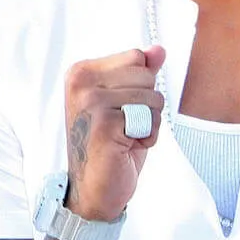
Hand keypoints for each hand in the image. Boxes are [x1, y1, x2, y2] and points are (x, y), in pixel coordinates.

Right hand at [63, 46, 167, 221]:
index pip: (136, 57)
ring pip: (151, 97)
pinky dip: (147, 137)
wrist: (95, 189)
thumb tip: (158, 50)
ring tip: (124, 137)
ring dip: (147, 123)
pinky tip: (125, 147)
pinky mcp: (104, 123)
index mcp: (82, 71)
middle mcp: (81, 82)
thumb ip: (141, 73)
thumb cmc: (111, 146)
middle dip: (147, 105)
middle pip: (146, 75)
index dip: (140, 86)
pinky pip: (150, 119)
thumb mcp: (129, 103)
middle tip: (123, 126)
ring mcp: (90, 102)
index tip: (120, 109)